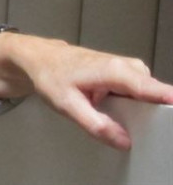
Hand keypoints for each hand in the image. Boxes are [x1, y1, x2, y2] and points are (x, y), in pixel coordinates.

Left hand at [0, 32, 172, 149]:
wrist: (38, 58)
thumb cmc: (50, 75)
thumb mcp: (67, 105)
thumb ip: (97, 125)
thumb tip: (123, 140)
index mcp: (114, 71)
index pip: (151, 88)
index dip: (167, 100)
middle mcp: (124, 66)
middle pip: (152, 92)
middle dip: (152, 109)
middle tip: (136, 124)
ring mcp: (124, 67)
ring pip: (145, 91)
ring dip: (140, 105)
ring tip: (115, 110)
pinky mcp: (121, 72)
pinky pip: (137, 89)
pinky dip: (133, 99)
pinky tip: (116, 106)